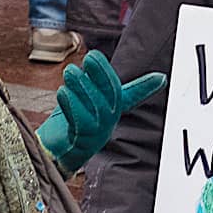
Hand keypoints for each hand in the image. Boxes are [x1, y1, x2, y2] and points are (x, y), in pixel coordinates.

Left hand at [36, 51, 166, 174]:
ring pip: (98, 107)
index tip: (162, 78)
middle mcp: (107, 123)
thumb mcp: (81, 100)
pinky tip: (63, 92)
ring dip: (83, 85)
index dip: (146, 87)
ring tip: (71, 71)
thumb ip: (91, 83)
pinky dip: (72, 105)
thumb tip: (96, 61)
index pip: (132, 96)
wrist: (50, 156)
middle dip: (103, 73)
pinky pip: (82, 123)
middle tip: (90, 56)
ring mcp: (97, 134)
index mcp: (110, 110)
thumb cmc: (66, 126)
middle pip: (113, 96)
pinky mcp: (82, 143)